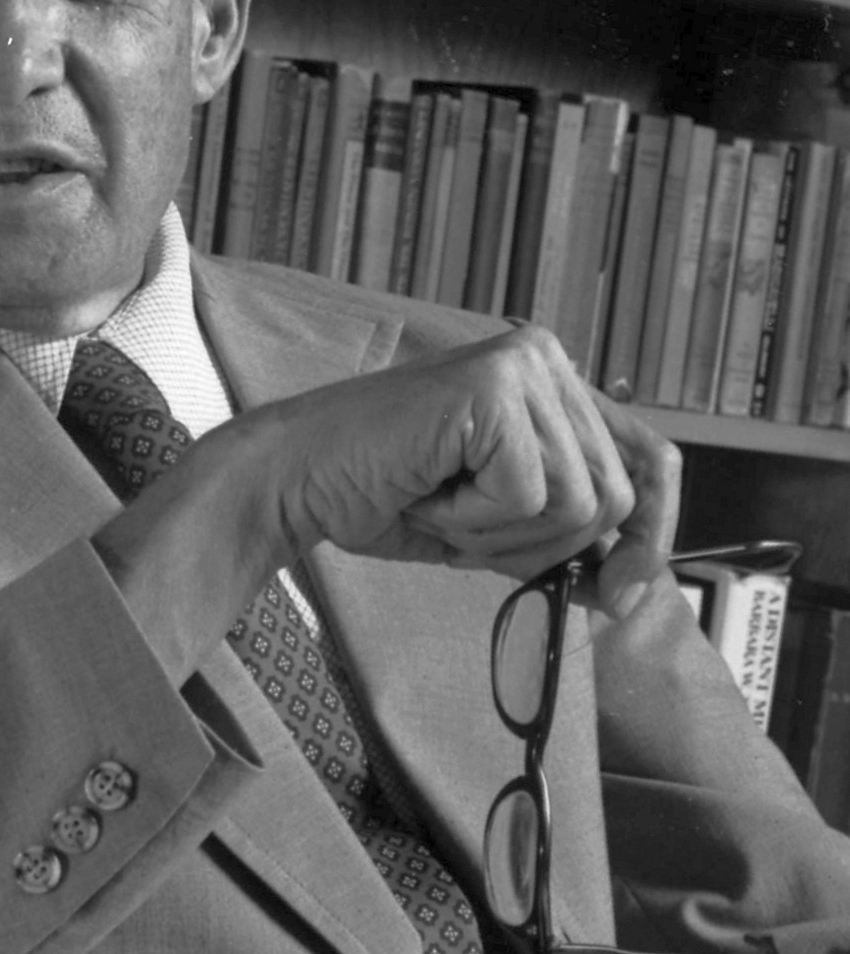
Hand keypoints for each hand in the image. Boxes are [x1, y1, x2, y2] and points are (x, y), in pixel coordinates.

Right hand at [274, 323, 680, 619]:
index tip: (623, 594)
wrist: (298, 479)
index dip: (655, 532)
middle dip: (545, 547)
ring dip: (499, 534)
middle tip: (466, 534)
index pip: (651, 457)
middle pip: (614, 497)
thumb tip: (632, 587)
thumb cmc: (383, 496)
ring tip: (439, 502)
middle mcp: (547, 359)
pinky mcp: (495, 390)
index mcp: (554, 383)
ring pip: (577, 505)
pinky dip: (472, 520)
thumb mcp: (495, 526)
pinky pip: (528, 497)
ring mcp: (523, 366)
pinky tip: (427, 491)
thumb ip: (562, 538)